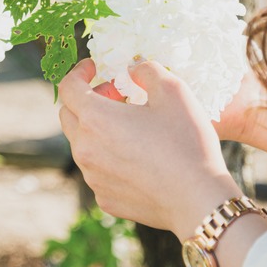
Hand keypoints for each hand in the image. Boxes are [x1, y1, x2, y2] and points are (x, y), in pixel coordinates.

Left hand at [58, 58, 242, 240]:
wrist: (198, 199)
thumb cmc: (186, 142)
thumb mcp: (173, 90)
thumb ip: (146, 70)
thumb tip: (133, 69)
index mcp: (95, 119)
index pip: (68, 88)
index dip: (79, 72)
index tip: (94, 67)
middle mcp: (85, 149)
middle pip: (70, 115)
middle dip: (90, 99)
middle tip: (119, 96)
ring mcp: (93, 177)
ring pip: (83, 144)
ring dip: (98, 128)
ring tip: (132, 126)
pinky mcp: (105, 198)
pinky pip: (97, 170)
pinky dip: (108, 156)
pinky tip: (138, 156)